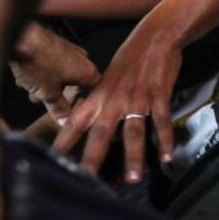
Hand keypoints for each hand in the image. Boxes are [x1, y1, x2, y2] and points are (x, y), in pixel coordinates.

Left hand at [10, 24, 100, 121]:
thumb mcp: (48, 94)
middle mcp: (83, 59)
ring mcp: (69, 50)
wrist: (20, 36)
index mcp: (88, 72)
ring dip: (49, 86)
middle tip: (46, 104)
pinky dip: (44, 73)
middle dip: (60, 96)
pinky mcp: (55, 44)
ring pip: (63, 75)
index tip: (72, 113)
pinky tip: (27, 78)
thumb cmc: (37, 64)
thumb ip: (59, 109)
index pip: (95, 93)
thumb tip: (66, 122)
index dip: (84, 104)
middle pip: (77, 84)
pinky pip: (54, 64)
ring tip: (32, 92)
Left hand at [53, 22, 180, 182]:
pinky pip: (161, 121)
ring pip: (134, 132)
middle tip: (87, 182)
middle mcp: (114, 100)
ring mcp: (137, 98)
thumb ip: (100, 103)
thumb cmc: (130, 59)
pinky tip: (168, 157)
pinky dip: (166, 140)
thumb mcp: (108, 80)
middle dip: (93, 159)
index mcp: (98, 96)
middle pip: (101, 134)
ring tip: (134, 178)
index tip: (50, 162)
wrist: (155, 37)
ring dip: (134, 156)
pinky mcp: (158, 95)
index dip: (62, 143)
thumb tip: (94, 126)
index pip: (75, 123)